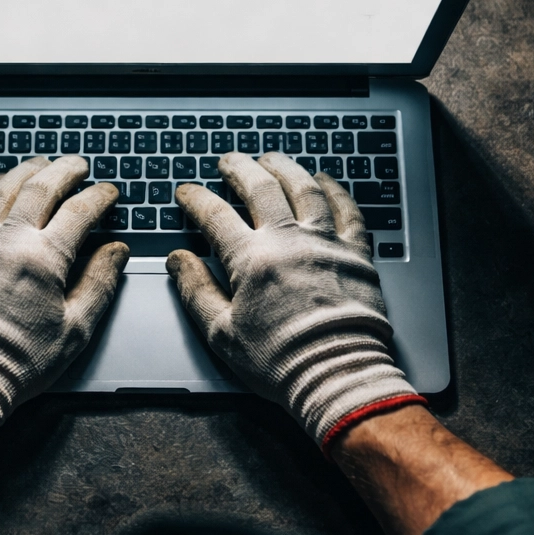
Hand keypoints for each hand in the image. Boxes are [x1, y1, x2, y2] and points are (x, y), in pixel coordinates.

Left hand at [0, 155, 129, 450]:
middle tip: (77, 164)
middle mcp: (10, 241)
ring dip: (23, 172)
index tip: (108, 191)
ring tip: (37, 164)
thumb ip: (100, 283)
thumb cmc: (21, 359)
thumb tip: (117, 251)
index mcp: (46, 258)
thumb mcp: (76, 328)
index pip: (79, 212)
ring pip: (1, 192)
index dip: (98, 197)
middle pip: (40, 190)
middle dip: (63, 171)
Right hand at [169, 151, 424, 448]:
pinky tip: (325, 179)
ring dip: (285, 168)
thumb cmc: (280, 361)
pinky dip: (335, 189)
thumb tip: (178, 260)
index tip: (187, 191)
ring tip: (271, 159)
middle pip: (260, 188)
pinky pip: (347, 209)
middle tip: (228, 161)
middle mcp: (287, 241)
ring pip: (304, 188)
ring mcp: (325, 242)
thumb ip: (195, 291)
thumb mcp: (222, 333)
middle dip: (239, 169)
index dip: (196, 198)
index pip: (214, 215)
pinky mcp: (356, 253)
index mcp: (250, 260)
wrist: (337, 375)